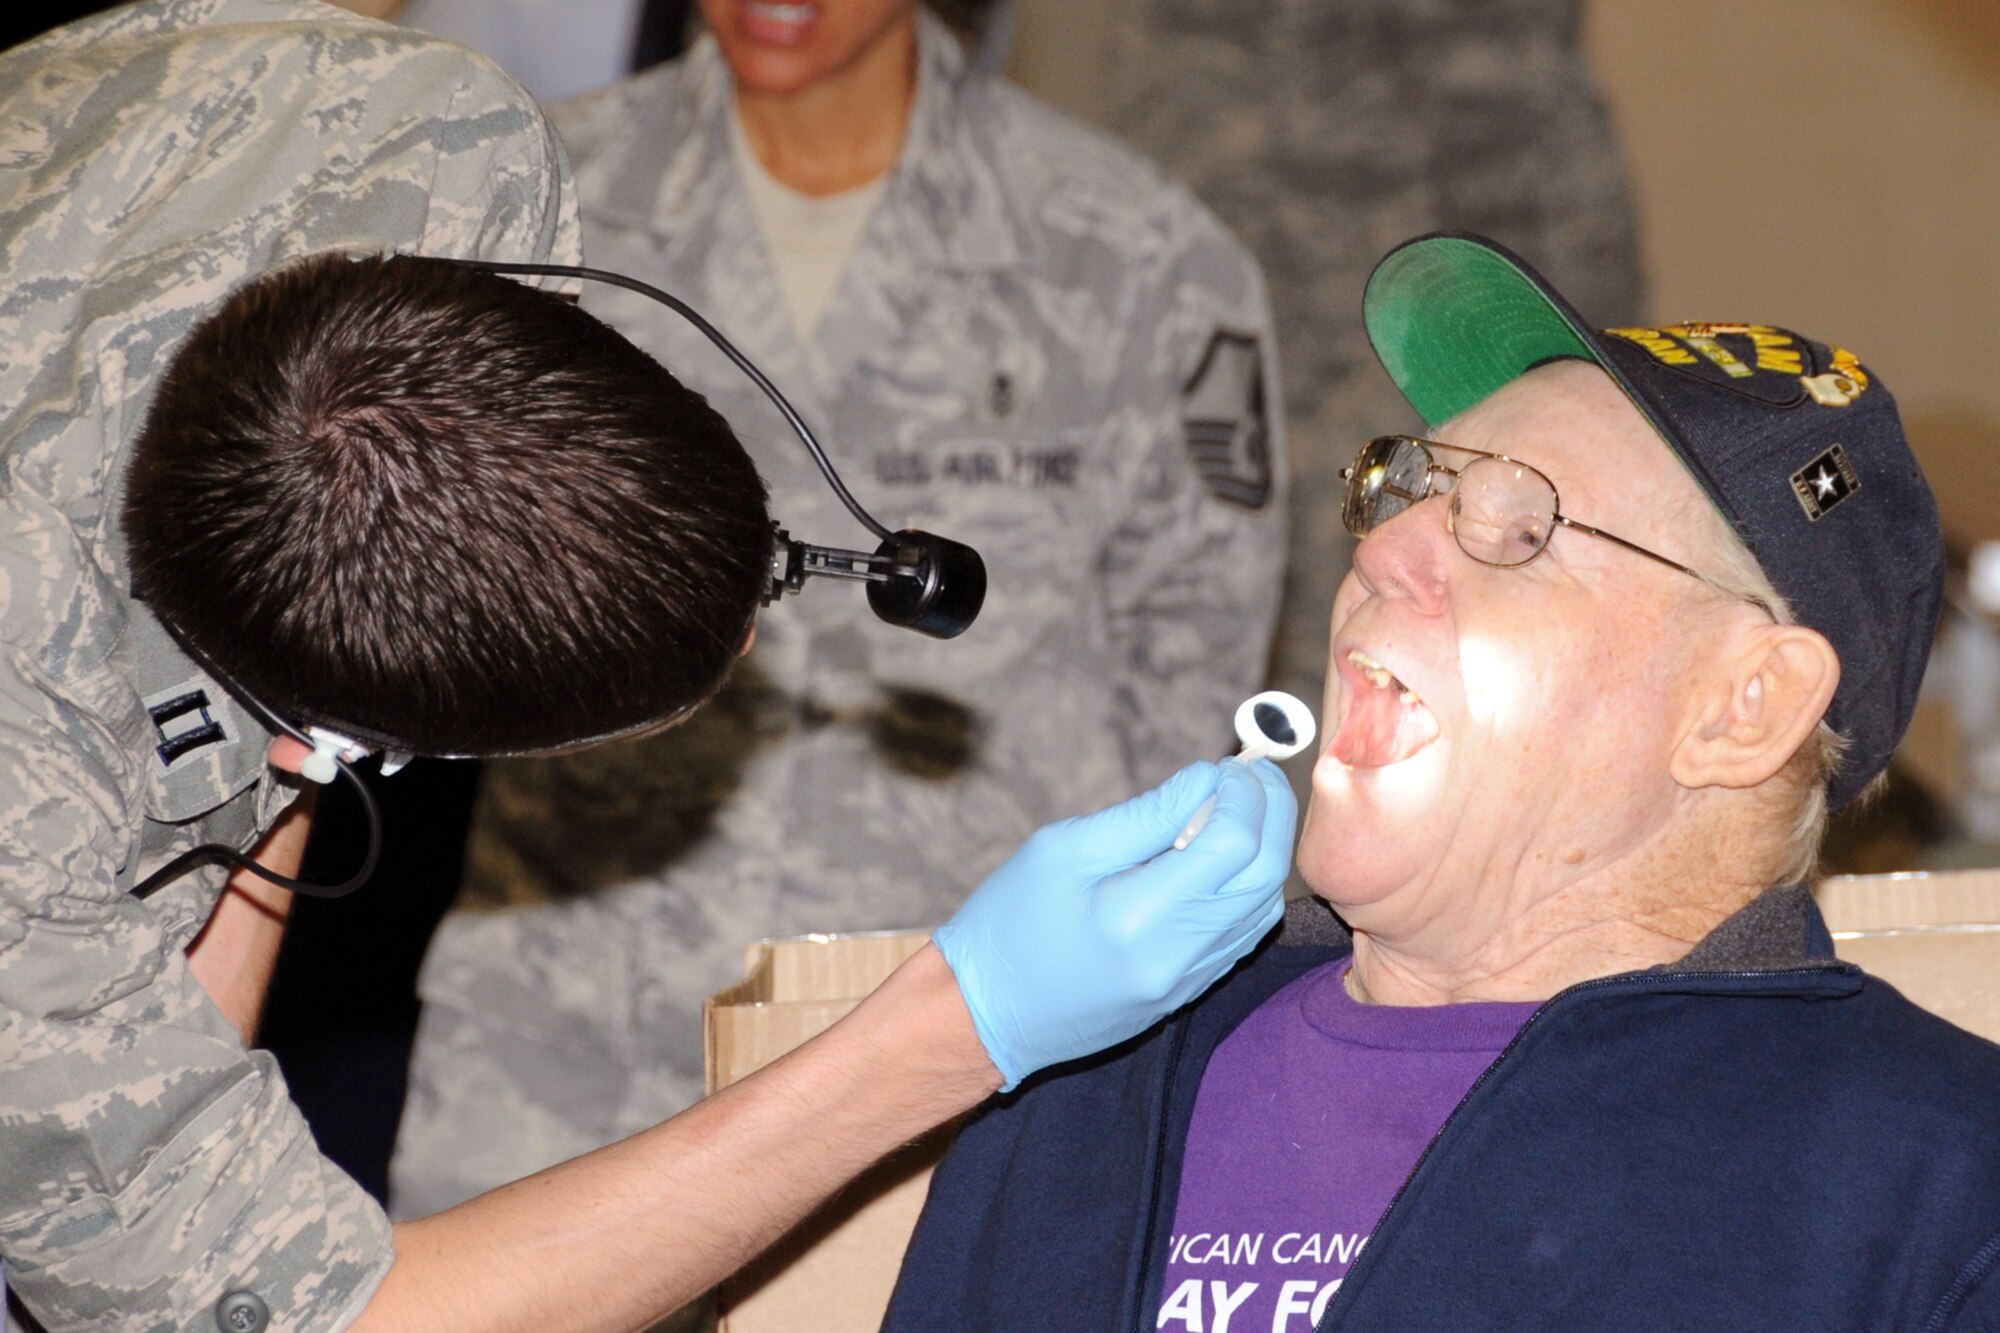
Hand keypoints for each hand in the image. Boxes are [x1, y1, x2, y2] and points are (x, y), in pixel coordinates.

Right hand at [934, 759, 1295, 1088]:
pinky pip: (1239, 936)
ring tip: (1239, 809)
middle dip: (1270, 815)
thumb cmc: (1007, 924)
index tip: (1226, 764)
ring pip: (1260, 910)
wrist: (982, 1016)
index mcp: (1139, 916)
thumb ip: (1144, 816)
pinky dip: (1246, 889)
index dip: (1242, 795)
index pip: (1232, 844)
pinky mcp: (1183, 994)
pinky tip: (1221, 859)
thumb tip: (1203, 782)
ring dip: (1264, 852)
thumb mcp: (1061, 851)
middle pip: (1262, 877)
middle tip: (1252, 775)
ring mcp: (1184, 982)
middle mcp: (1175, 956)